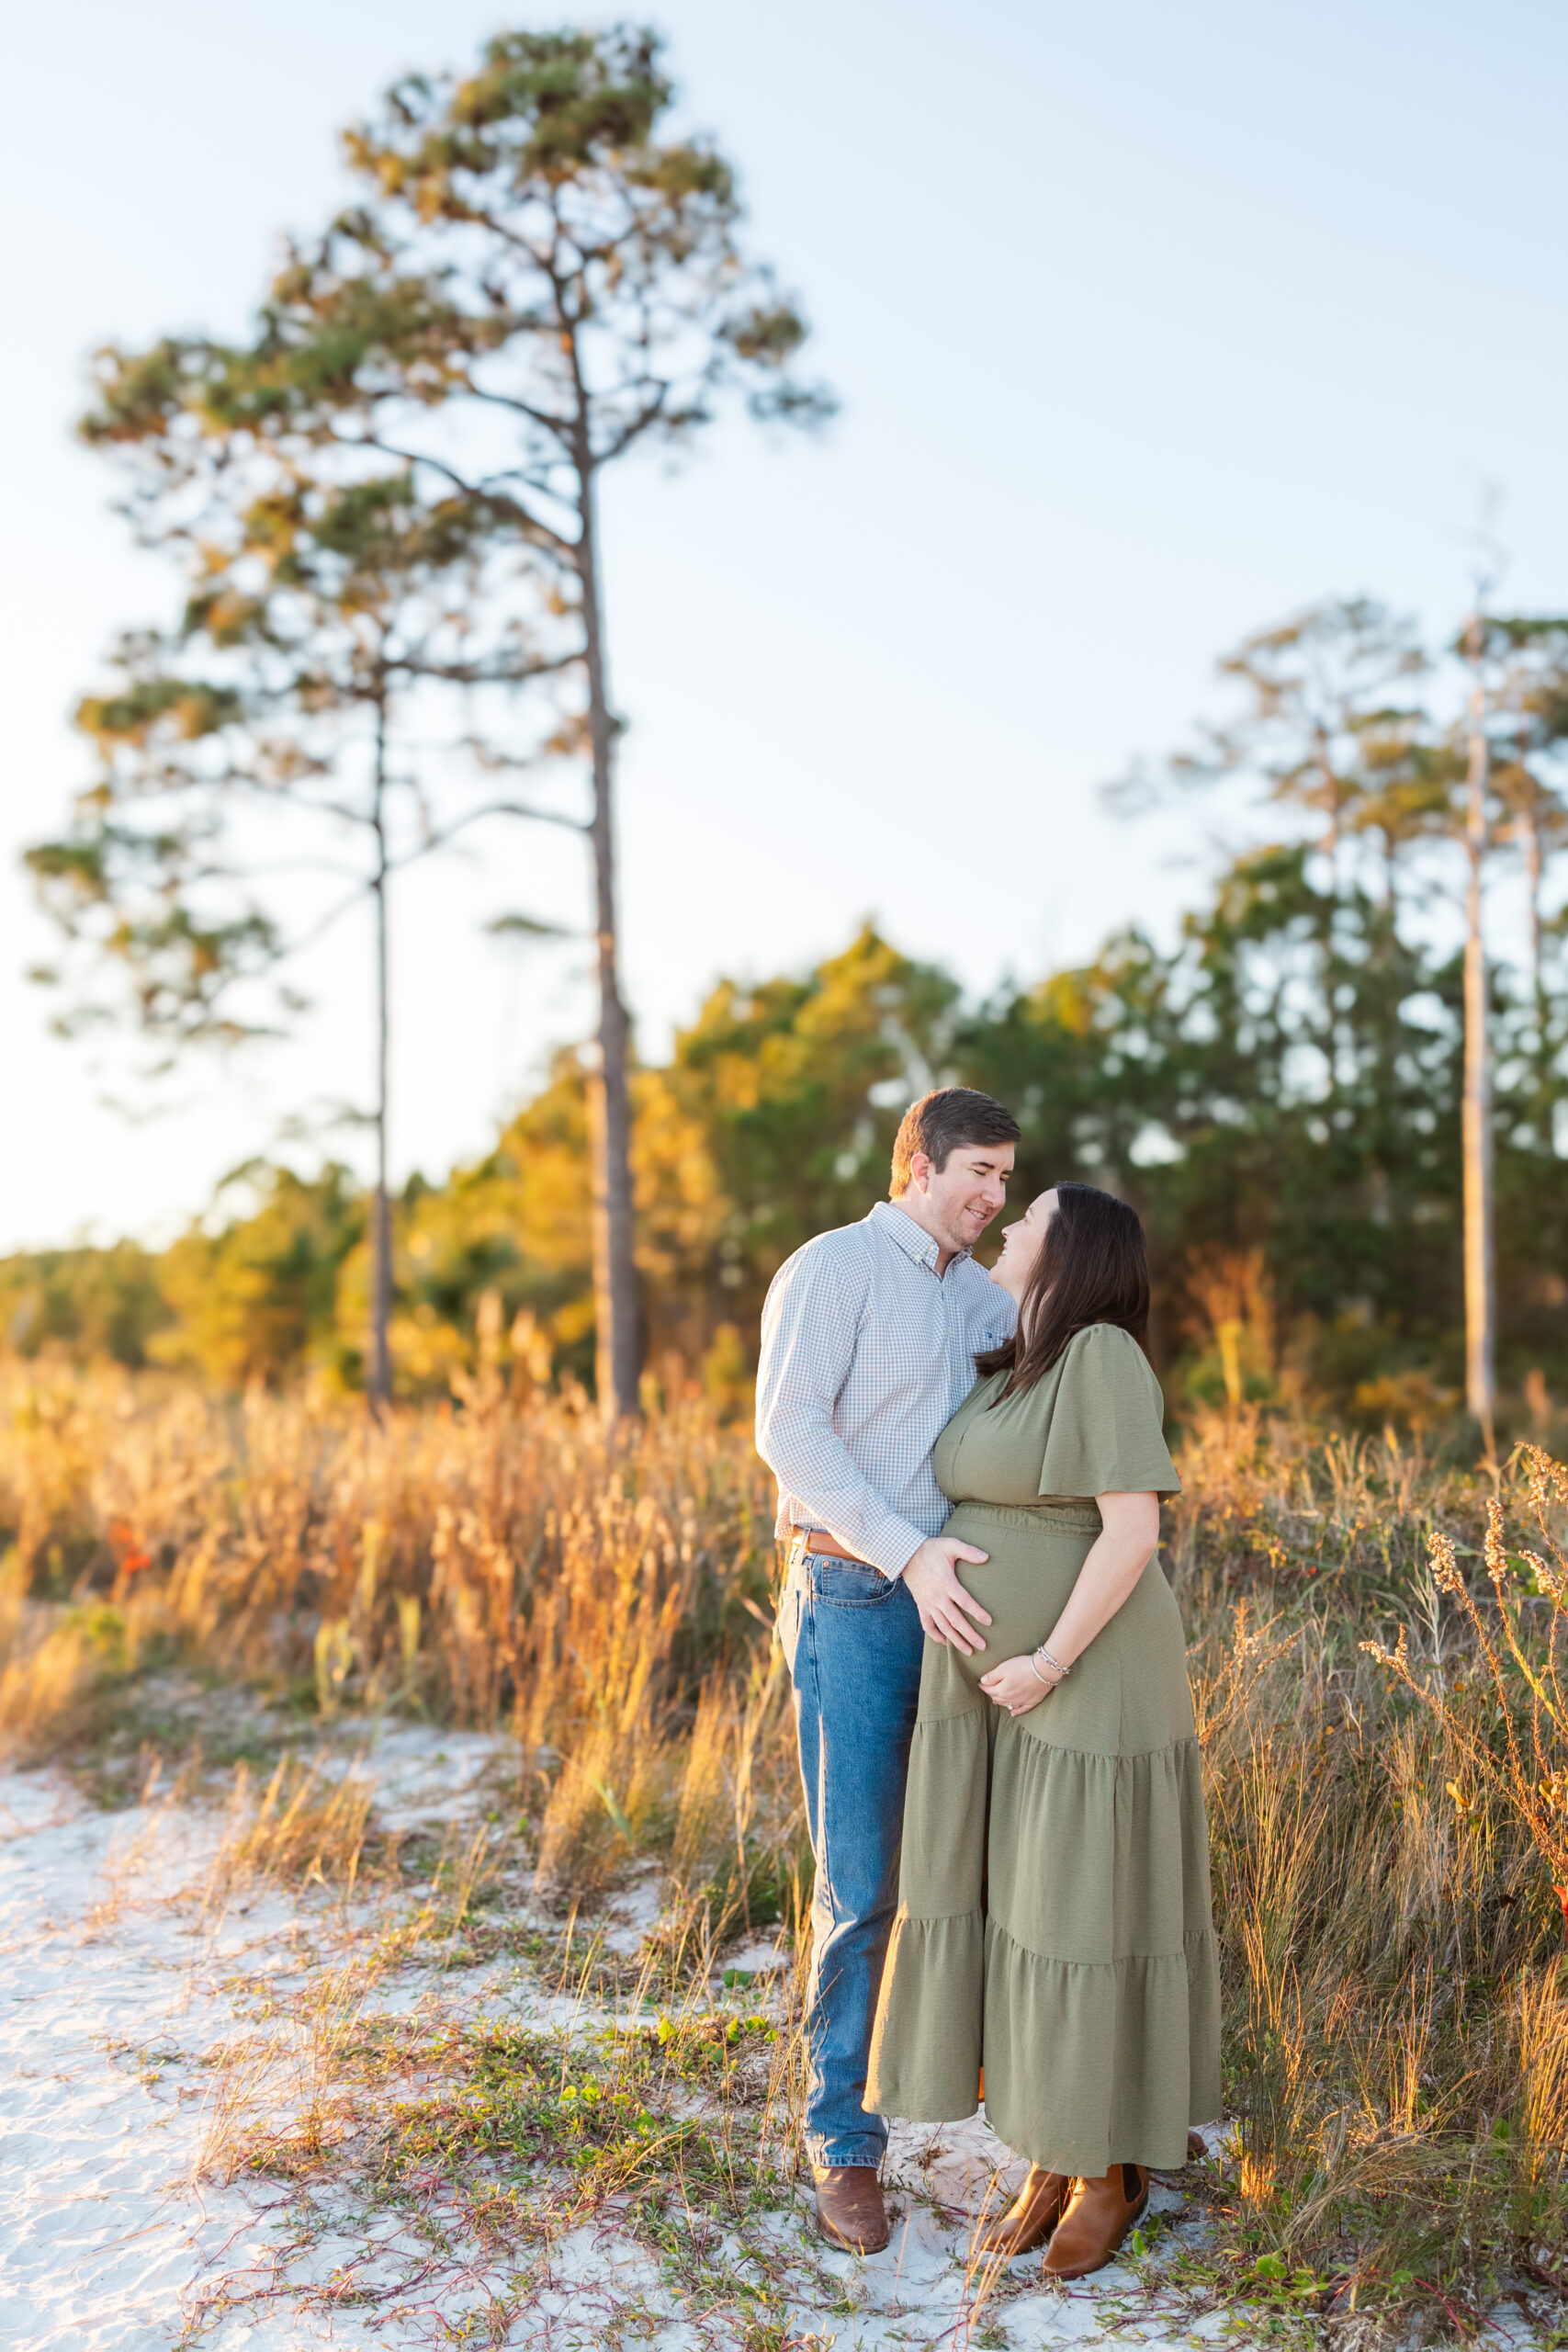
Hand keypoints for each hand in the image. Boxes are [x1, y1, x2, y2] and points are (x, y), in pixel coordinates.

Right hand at [902, 1536, 993, 1654]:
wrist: (906, 1555)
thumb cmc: (932, 1549)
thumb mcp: (950, 1545)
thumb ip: (969, 1551)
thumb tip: (987, 1557)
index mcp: (947, 1583)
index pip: (965, 1601)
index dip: (977, 1613)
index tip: (989, 1622)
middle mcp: (937, 1597)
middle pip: (955, 1620)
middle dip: (970, 1635)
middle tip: (983, 1646)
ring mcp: (928, 1603)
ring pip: (943, 1627)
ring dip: (956, 1640)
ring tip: (968, 1651)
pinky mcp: (921, 1606)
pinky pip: (927, 1625)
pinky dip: (935, 1636)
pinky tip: (945, 1643)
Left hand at [979, 1653, 1058, 1715]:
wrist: (1043, 1671)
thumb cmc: (1022, 1667)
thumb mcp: (1003, 1668)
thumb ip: (992, 1676)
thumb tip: (983, 1681)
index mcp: (1001, 1690)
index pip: (988, 1689)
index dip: (983, 1685)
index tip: (980, 1682)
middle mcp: (1010, 1699)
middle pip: (997, 1698)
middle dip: (991, 1693)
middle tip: (988, 1689)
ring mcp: (1021, 1702)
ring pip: (1007, 1704)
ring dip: (1000, 1701)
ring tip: (996, 1699)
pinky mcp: (1031, 1702)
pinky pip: (1021, 1710)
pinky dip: (1016, 1712)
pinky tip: (1012, 1713)